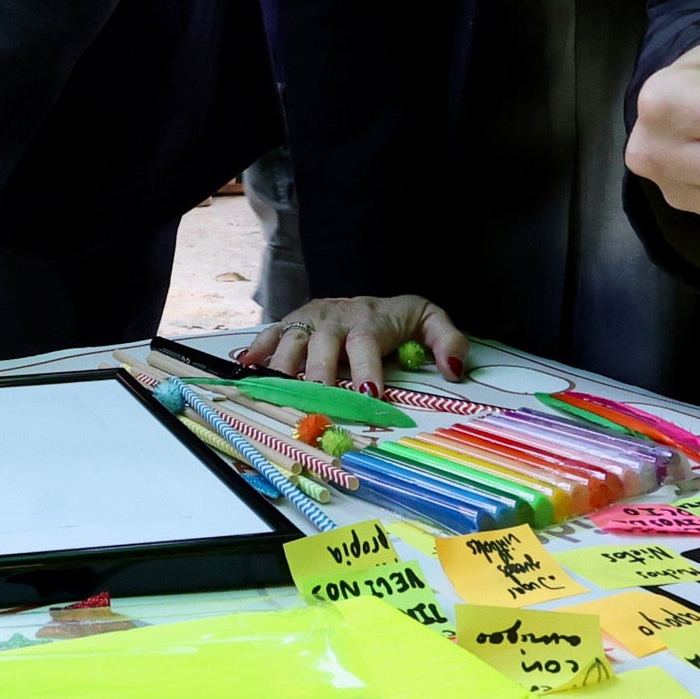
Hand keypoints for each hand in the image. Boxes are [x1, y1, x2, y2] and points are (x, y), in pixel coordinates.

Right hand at [245, 294, 467, 390]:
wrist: (368, 295)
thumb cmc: (398, 318)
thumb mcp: (430, 320)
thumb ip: (448, 341)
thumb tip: (454, 369)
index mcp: (369, 320)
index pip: (365, 344)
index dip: (365, 369)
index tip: (368, 394)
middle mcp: (334, 319)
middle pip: (322, 347)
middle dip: (318, 376)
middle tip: (315, 404)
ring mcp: (309, 320)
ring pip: (291, 343)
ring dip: (283, 369)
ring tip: (275, 392)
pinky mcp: (291, 324)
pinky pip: (271, 336)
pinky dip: (256, 351)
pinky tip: (245, 368)